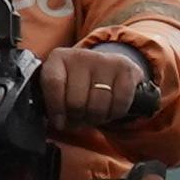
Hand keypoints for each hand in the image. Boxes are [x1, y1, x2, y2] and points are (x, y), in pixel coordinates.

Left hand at [35, 41, 153, 132]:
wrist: (109, 68)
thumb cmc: (79, 84)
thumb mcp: (61, 87)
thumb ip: (54, 102)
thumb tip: (59, 123)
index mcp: (58, 59)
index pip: (53, 83)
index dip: (56, 107)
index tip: (59, 123)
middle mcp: (81, 55)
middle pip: (76, 101)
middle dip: (78, 119)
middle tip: (79, 121)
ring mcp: (105, 60)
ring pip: (97, 106)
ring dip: (95, 119)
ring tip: (93, 117)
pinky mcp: (125, 69)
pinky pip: (119, 104)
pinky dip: (115, 114)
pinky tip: (110, 111)